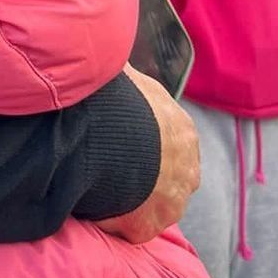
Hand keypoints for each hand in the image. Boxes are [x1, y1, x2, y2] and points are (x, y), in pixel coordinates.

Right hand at [97, 66, 199, 243]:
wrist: (114, 137)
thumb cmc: (120, 101)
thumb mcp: (128, 76)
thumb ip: (125, 75)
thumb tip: (112, 51)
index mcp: (184, 134)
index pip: (174, 144)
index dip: (150, 145)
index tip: (130, 144)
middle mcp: (187, 171)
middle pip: (169, 179)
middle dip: (146, 176)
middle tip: (114, 167)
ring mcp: (170, 203)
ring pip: (151, 205)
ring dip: (129, 198)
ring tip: (99, 184)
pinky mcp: (146, 226)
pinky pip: (126, 226)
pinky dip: (109, 218)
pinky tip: (90, 200)